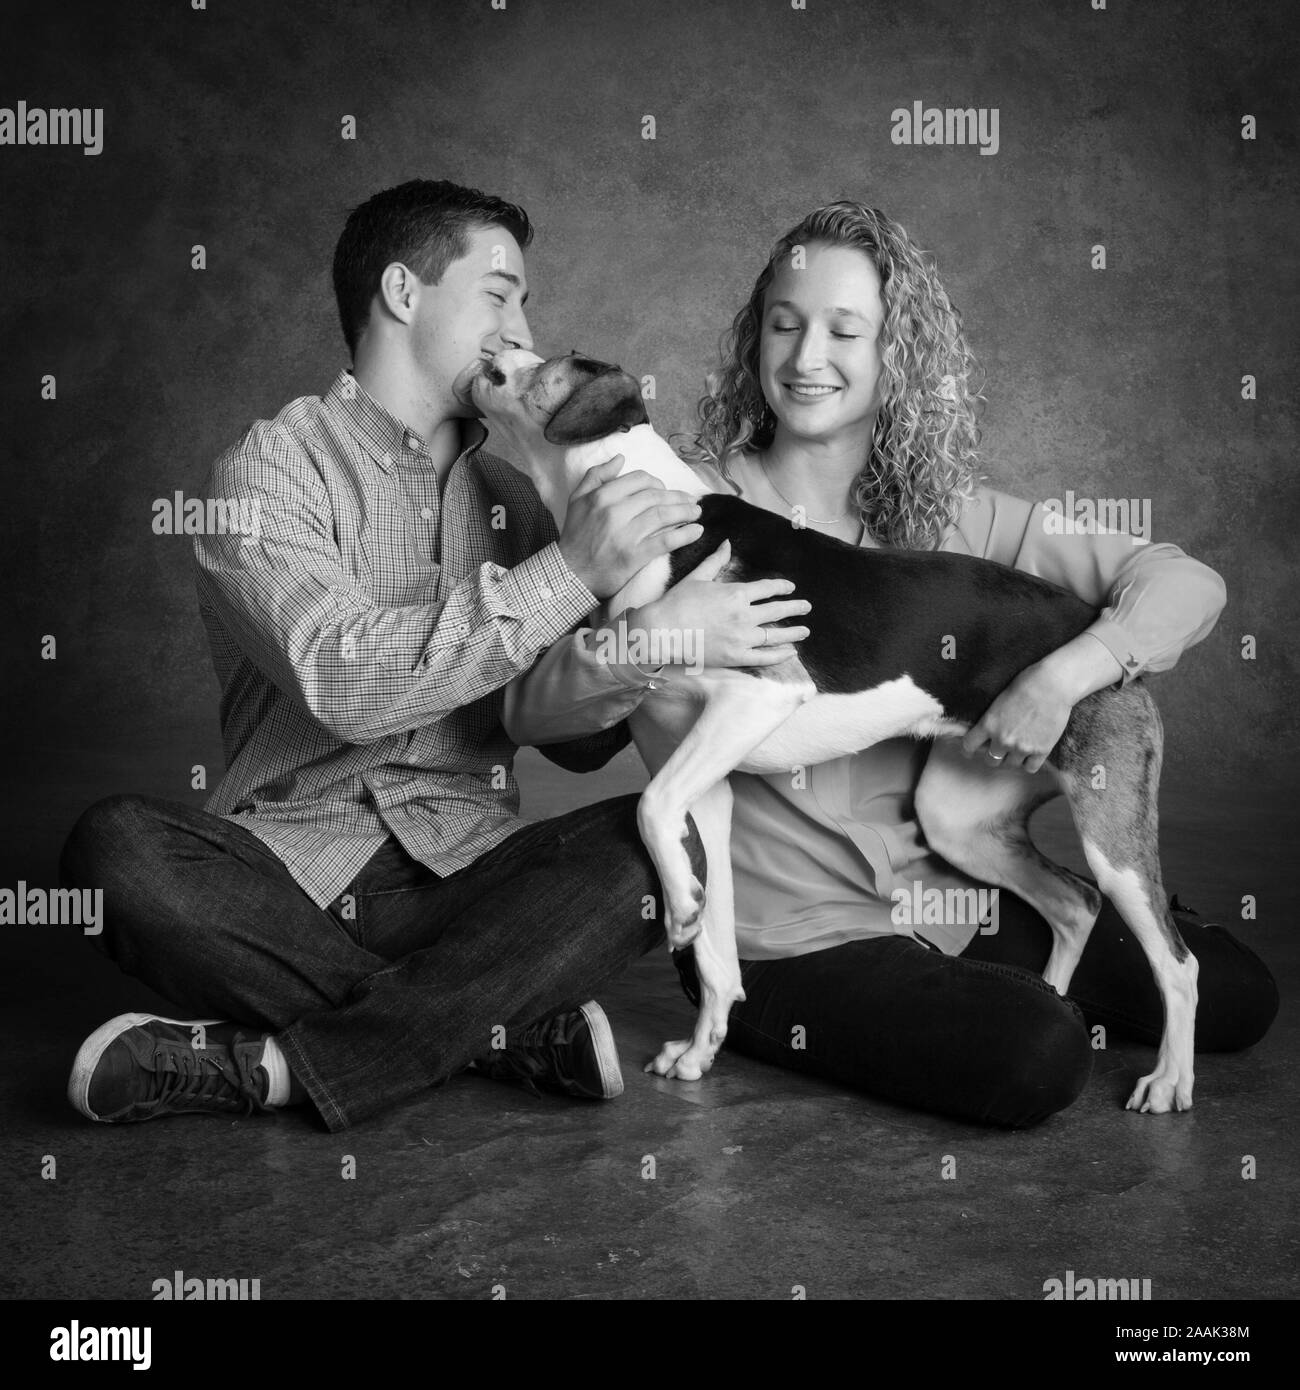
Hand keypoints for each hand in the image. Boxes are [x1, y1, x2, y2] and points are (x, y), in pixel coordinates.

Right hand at [557, 455, 703, 598]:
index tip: (665, 490)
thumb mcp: (577, 499)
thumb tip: (620, 458)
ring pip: (664, 515)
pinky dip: (685, 535)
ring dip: (685, 512)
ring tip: (697, 512)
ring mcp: (626, 534)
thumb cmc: (575, 536)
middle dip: (677, 497)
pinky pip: (666, 541)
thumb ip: (596, 475)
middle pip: (656, 496)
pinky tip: (696, 531)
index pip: (640, 480)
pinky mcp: (635, 555)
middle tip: (690, 501)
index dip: (657, 482)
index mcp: (602, 496)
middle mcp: (615, 512)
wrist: (570, 574)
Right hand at [626, 541, 811, 667]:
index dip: (782, 587)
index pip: (767, 588)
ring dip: (793, 632)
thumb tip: (727, 543)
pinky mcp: (735, 657)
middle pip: (777, 610)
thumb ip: (716, 561)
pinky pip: (764, 658)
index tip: (790, 587)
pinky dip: (779, 656)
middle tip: (806, 606)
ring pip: (775, 635)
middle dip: (795, 607)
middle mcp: (744, 615)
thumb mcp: (698, 577)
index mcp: (736, 593)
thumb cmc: (676, 602)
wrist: (662, 630)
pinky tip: (790, 653)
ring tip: (805, 631)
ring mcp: (741, 638)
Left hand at [961, 663, 1073, 773]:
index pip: (969, 745)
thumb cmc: (1026, 683)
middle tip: (999, 749)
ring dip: (1012, 758)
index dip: (968, 749)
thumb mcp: (1000, 701)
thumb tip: (986, 731)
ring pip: (1010, 765)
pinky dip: (1029, 763)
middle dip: (993, 755)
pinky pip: (1030, 768)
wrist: (1053, 685)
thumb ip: (991, 719)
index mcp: (988, 724)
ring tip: (1017, 749)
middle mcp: (1003, 739)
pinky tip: (1030, 755)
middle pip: (991, 761)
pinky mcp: (1041, 751)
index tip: (970, 750)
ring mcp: (1022, 747)